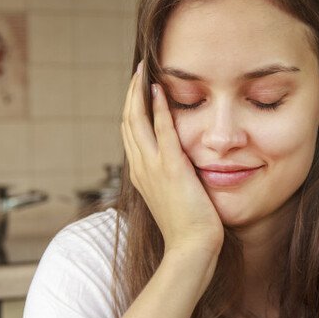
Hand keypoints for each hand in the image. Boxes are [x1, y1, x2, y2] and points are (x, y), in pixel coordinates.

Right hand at [121, 63, 223, 258]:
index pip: (131, 132)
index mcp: (141, 174)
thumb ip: (173, 177)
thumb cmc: (189, 228)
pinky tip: (159, 89)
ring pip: (136, 121)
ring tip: (144, 70)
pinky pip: (160, 131)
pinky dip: (157, 108)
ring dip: (139, 92)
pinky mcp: (170, 168)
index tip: (139, 87)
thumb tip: (181, 165)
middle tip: (139, 69)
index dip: (132, 107)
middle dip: (131, 93)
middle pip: (127, 121)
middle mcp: (140, 167)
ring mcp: (152, 167)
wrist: (191, 248)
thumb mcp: (176, 197)